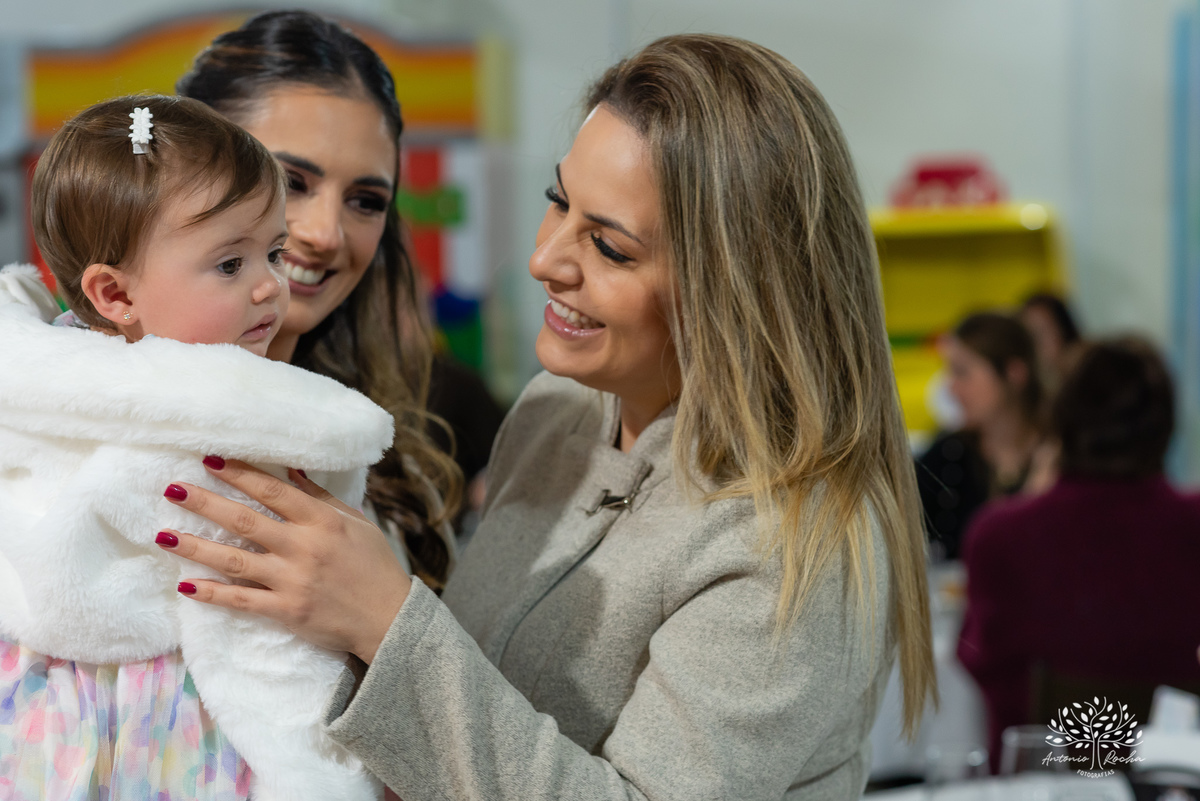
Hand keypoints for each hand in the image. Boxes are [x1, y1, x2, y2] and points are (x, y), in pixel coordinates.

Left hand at [158, 458, 411, 662]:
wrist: (390, 618)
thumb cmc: (376, 566)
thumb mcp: (357, 524)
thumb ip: (321, 498)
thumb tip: (290, 471)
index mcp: (322, 522)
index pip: (273, 492)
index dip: (240, 474)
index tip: (211, 460)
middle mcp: (304, 547)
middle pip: (245, 520)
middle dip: (205, 503)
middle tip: (172, 489)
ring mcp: (292, 580)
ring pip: (234, 560)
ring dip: (195, 547)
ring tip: (163, 535)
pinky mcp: (286, 610)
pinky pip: (241, 600)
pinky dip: (213, 594)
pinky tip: (186, 586)